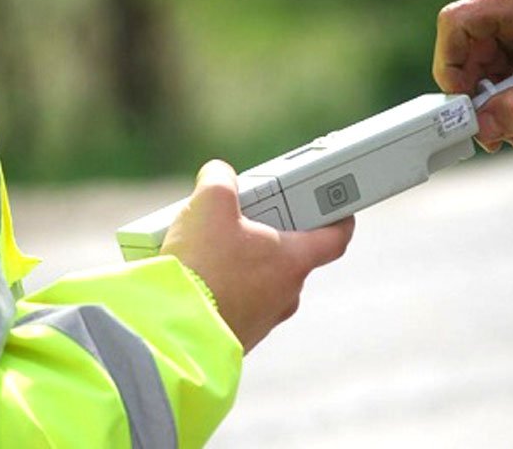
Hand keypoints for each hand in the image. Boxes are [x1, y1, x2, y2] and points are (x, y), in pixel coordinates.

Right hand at [161, 160, 354, 353]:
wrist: (172, 330)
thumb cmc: (202, 267)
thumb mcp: (210, 204)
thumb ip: (220, 180)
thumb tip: (219, 176)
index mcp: (294, 260)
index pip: (335, 238)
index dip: (340, 218)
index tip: (337, 208)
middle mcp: (287, 293)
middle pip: (289, 255)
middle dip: (269, 233)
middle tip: (244, 215)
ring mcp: (264, 318)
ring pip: (261, 280)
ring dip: (243, 261)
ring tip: (209, 247)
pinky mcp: (238, 335)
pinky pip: (238, 302)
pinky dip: (224, 287)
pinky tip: (197, 276)